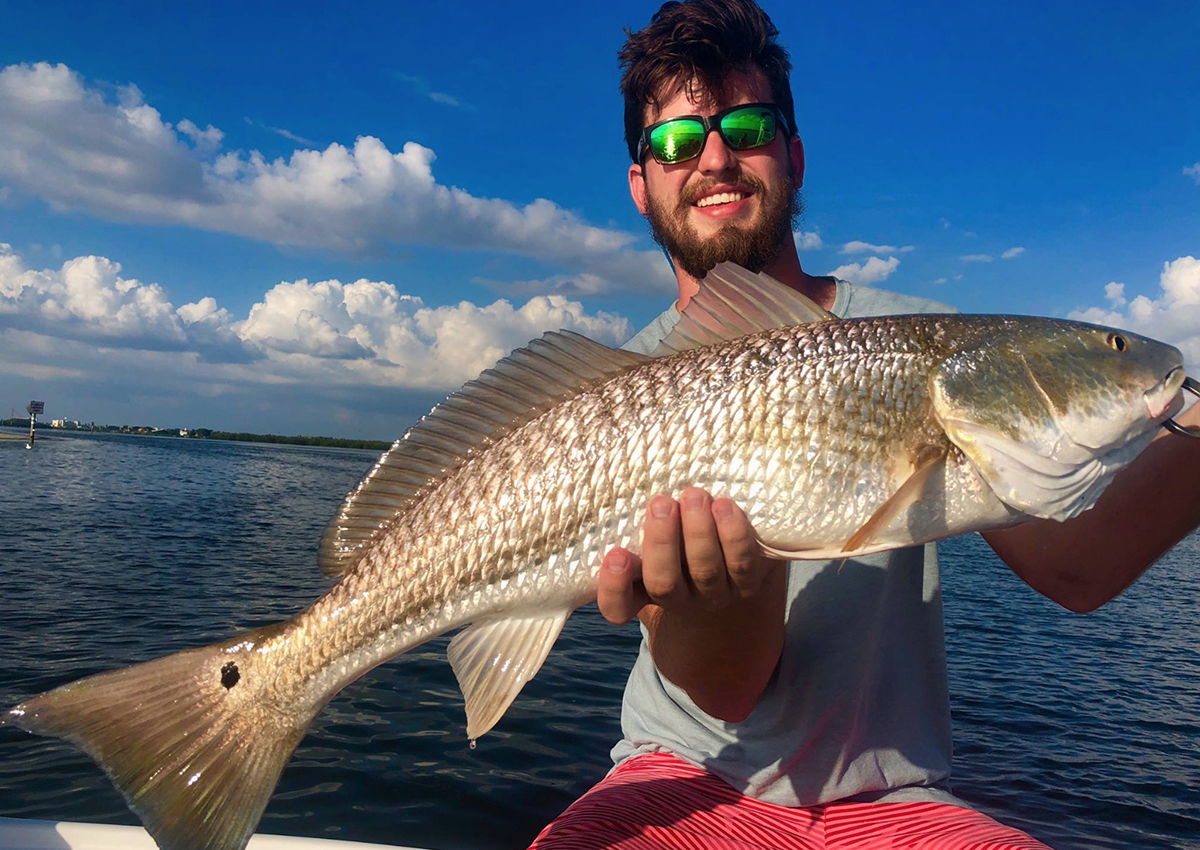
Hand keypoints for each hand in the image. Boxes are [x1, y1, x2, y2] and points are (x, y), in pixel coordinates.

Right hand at [596, 487, 785, 721]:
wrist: (737, 558)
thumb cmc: (683, 537)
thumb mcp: (659, 534)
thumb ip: (643, 519)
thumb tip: (629, 475)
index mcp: (644, 590)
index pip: (618, 606)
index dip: (613, 587)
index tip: (615, 554)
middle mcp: (679, 599)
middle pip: (663, 584)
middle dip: (661, 542)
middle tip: (661, 503)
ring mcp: (715, 595)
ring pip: (704, 571)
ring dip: (698, 532)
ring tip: (694, 496)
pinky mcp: (749, 583)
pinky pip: (742, 563)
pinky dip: (733, 535)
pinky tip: (724, 506)